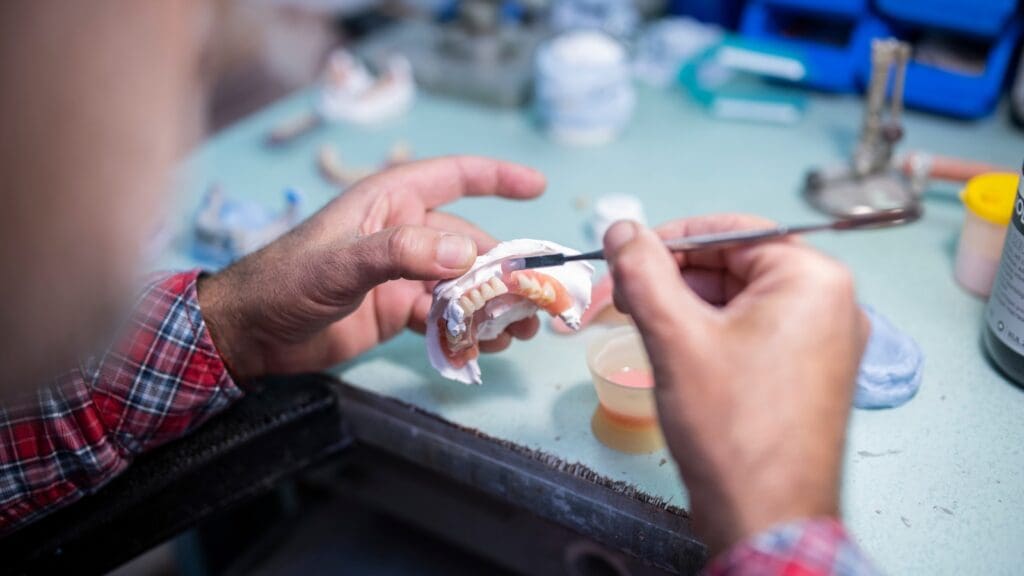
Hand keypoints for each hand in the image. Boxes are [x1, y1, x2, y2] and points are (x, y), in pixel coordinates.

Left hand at [199, 156, 544, 379]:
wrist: (250, 334)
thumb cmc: (285, 280)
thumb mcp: (342, 262)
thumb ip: (402, 253)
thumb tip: (468, 254)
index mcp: (389, 202)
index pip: (453, 177)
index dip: (497, 177)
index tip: (537, 187)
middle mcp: (403, 233)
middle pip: (469, 242)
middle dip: (505, 268)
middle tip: (535, 296)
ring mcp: (402, 274)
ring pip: (462, 284)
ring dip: (491, 304)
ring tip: (520, 329)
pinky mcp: (397, 310)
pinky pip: (444, 315)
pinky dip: (467, 329)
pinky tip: (486, 345)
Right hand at [603, 216, 867, 554]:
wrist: (767, 518)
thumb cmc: (732, 428)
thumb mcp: (676, 336)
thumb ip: (645, 272)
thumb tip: (623, 229)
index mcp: (812, 279)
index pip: (731, 231)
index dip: (671, 240)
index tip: (627, 255)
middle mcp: (831, 303)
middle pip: (736, 264)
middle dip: (675, 278)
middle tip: (624, 298)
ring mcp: (824, 341)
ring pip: (741, 300)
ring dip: (688, 307)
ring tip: (643, 328)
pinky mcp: (810, 372)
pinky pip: (755, 331)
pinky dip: (711, 333)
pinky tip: (676, 352)